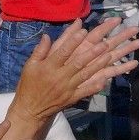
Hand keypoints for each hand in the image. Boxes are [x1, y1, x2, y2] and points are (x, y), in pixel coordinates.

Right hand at [9, 18, 138, 120]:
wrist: (31, 109)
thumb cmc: (29, 84)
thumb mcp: (30, 65)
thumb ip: (40, 50)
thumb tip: (47, 36)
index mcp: (48, 67)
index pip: (63, 52)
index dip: (73, 41)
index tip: (83, 30)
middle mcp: (59, 76)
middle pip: (78, 62)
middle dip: (92, 52)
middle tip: (104, 43)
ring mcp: (68, 88)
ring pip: (85, 75)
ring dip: (97, 65)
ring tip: (109, 55)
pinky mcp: (72, 97)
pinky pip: (86, 91)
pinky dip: (96, 86)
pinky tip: (106, 80)